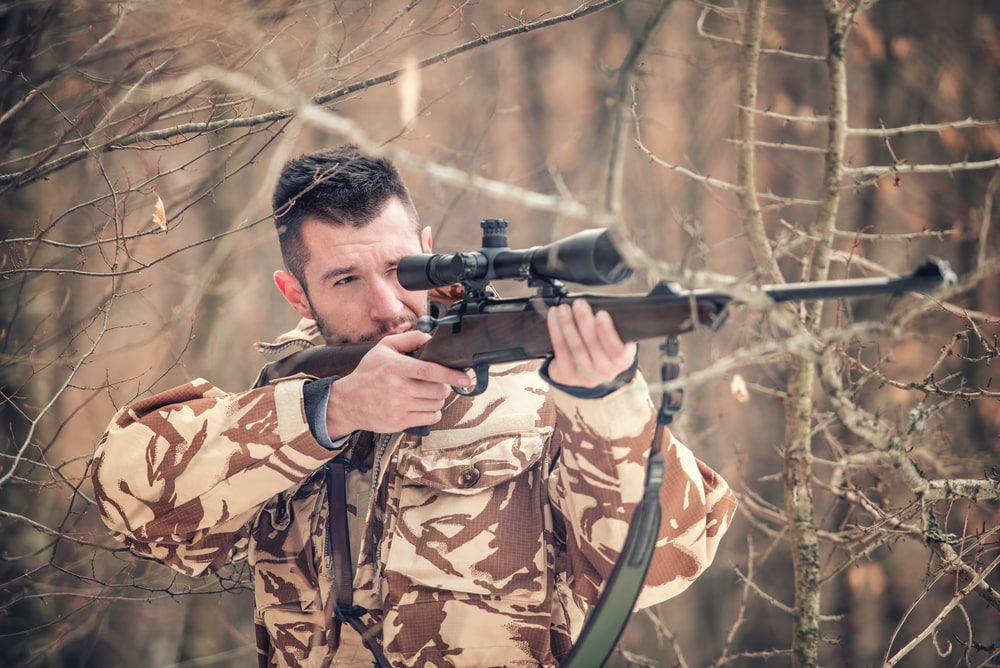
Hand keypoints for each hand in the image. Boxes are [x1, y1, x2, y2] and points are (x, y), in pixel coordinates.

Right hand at [325, 331, 470, 436]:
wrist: (348, 402)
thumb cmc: (369, 373)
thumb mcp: (384, 348)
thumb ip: (409, 339)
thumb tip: (432, 338)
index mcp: (395, 367)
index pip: (429, 371)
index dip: (451, 374)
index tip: (465, 377)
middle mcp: (397, 388)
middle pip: (438, 390)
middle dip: (444, 386)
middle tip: (436, 382)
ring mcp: (399, 407)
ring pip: (436, 404)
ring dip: (438, 398)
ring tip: (426, 393)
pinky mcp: (400, 422)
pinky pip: (431, 418)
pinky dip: (433, 411)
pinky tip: (422, 404)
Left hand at [546, 299, 636, 387]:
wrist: (586, 371)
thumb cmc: (602, 347)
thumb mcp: (616, 338)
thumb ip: (612, 325)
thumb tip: (599, 303)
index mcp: (622, 361)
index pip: (617, 350)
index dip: (607, 332)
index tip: (601, 313)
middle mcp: (606, 372)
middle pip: (593, 345)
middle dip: (584, 320)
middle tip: (579, 303)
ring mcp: (586, 376)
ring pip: (576, 347)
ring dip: (568, 324)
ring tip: (563, 309)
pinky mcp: (568, 375)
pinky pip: (560, 349)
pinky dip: (555, 330)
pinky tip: (554, 317)